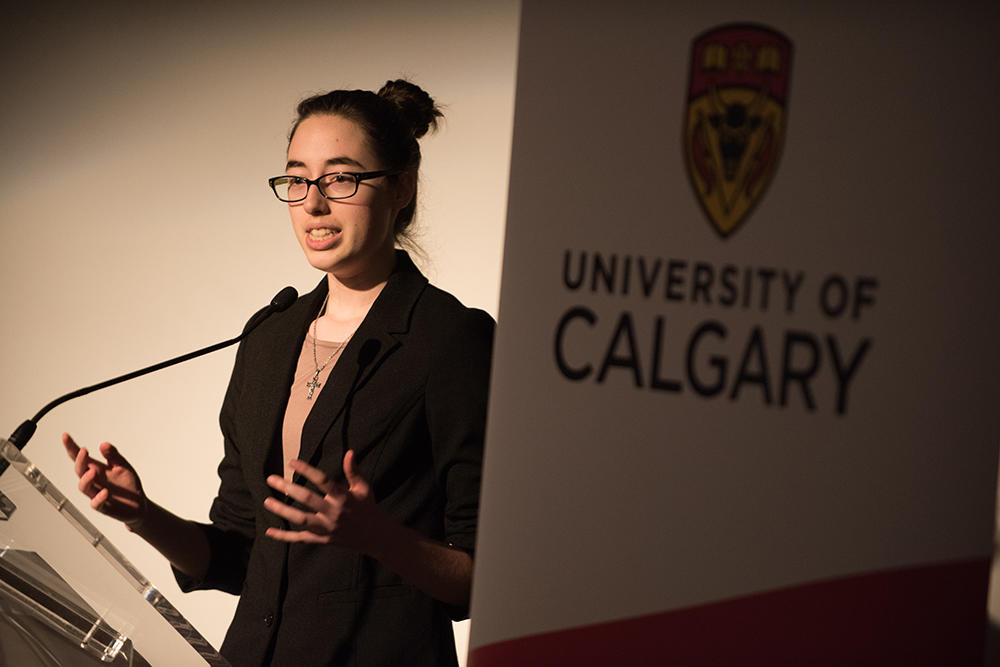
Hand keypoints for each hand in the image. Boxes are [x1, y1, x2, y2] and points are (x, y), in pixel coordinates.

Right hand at [62, 433, 147, 527]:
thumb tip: (103, 444)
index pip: (80, 457)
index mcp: (97, 469)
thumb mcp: (123, 466)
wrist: (138, 505)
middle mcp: (94, 481)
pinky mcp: (103, 506)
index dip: (71, 447)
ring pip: (83, 487)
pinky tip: (105, 492)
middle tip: (83, 451)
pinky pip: (96, 503)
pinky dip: (99, 498)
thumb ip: (114, 455)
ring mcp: (96, 494)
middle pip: (79, 470)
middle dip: (79, 461)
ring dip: (86, 479)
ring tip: (93, 471)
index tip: (65, 436)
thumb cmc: (128, 485)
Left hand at [263, 450, 386, 552]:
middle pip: (307, 499)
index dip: (307, 470)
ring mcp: (327, 528)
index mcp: (344, 498)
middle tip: (271, 479)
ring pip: (301, 520)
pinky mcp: (322, 539)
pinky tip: (269, 532)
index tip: (292, 462)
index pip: (323, 481)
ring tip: (267, 501)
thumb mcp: (364, 488)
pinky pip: (300, 538)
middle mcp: (334, 513)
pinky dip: (284, 536)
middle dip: (288, 488)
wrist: (375, 536)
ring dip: (282, 511)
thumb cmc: (368, 507)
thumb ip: (354, 471)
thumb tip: (349, 452)